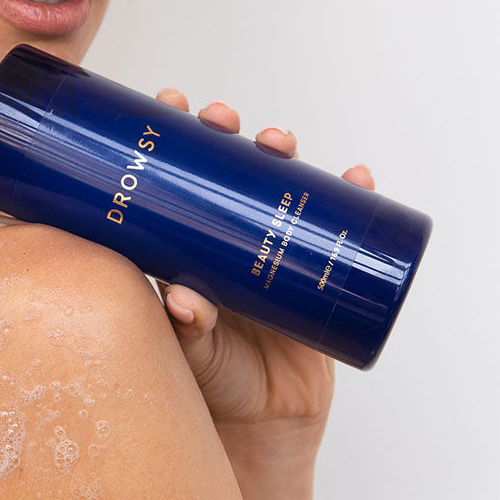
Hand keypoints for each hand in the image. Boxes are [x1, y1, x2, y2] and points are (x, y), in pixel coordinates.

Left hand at [149, 89, 374, 431]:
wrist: (261, 421)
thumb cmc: (208, 380)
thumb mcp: (186, 350)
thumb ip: (184, 326)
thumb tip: (186, 300)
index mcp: (184, 242)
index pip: (175, 178)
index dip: (176, 139)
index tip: (168, 103)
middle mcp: (226, 235)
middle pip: (227, 169)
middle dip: (226, 133)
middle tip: (221, 118)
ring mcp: (273, 247)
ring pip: (280, 186)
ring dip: (282, 153)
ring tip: (278, 141)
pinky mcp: (315, 269)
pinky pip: (337, 228)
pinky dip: (352, 199)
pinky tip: (356, 178)